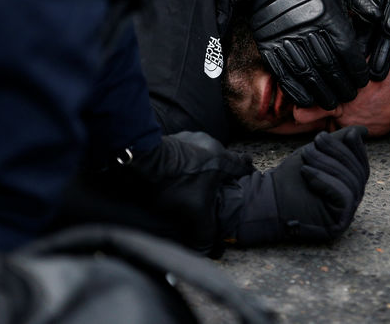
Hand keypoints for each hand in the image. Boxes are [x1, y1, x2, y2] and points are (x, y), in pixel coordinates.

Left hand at [107, 131, 254, 252]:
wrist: (143, 159)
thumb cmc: (175, 183)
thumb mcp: (194, 213)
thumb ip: (205, 233)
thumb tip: (208, 252)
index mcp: (223, 159)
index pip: (245, 165)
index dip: (246, 175)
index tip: (243, 183)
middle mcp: (211, 143)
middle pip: (223, 160)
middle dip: (219, 174)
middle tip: (212, 190)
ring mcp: (191, 137)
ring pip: (203, 154)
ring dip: (200, 167)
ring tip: (190, 183)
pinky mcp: (174, 137)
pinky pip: (185, 150)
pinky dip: (183, 162)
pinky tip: (173, 174)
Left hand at [224, 126, 369, 244]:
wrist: (268, 198)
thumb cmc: (291, 176)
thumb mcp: (319, 153)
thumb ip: (339, 142)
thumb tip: (362, 131)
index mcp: (348, 185)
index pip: (361, 166)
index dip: (356, 149)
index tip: (345, 134)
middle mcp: (350, 201)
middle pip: (358, 174)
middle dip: (337, 152)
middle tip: (316, 140)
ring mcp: (345, 215)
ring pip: (352, 184)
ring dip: (327, 164)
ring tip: (306, 155)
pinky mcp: (338, 224)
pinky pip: (345, 197)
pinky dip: (326, 181)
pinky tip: (307, 172)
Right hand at [246, 0, 378, 108]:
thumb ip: (363, 1)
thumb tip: (382, 17)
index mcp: (328, 16)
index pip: (347, 52)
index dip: (356, 70)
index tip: (362, 81)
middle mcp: (308, 29)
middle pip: (330, 67)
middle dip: (342, 86)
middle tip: (349, 96)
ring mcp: (287, 40)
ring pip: (308, 74)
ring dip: (322, 93)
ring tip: (332, 102)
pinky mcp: (270, 47)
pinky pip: (284, 74)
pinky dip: (296, 90)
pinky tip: (307, 99)